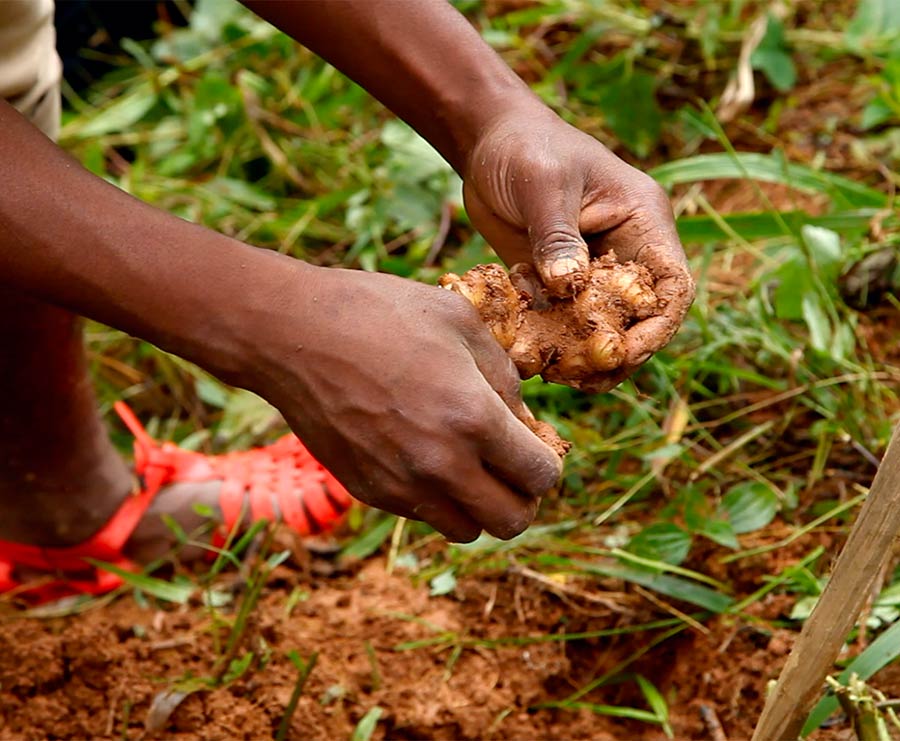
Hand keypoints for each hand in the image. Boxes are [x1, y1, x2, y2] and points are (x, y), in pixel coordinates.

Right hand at [249, 263, 562, 541]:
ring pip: (466, 530)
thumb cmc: (378, 313)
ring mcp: (401, 485)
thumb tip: (523, 417)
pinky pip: (422, 515)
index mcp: (473, 419)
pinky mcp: (368, 491)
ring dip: (479, 504)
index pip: (541, 477)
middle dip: (522, 495)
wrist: (291, 333)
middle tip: (510, 464)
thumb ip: (504, 375)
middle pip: (511, 521)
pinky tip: (423, 453)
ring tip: (467, 463)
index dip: (546, 460)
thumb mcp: (460, 322)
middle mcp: (440, 465)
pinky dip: (437, 498)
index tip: (534, 442)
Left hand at [462, 105, 694, 389]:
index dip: (658, 326)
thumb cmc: (525, 148)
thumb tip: (568, 288)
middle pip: (639, 317)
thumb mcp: (543, 185)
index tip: (624, 353)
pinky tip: (532, 358)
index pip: (670, 284)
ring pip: (600, 326)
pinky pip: (562, 322)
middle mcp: (624, 251)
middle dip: (618, 352)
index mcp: (642, 221)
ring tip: (558, 377)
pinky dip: (551, 342)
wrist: (487, 143)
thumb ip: (557, 236)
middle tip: (584, 380)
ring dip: (583, 355)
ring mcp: (590, 269)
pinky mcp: (556, 281)